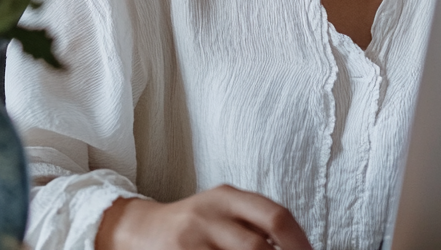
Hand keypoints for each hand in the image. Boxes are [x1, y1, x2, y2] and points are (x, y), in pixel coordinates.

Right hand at [95, 184, 313, 249]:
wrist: (141, 230)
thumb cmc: (193, 224)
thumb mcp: (222, 211)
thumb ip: (254, 224)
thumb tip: (298, 245)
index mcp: (228, 196)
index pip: (274, 215)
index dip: (299, 241)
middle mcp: (210, 214)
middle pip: (256, 246)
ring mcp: (191, 239)